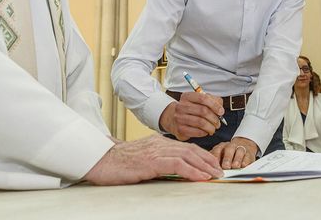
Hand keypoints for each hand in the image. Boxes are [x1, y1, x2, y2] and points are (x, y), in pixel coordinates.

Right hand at [83, 134, 222, 184]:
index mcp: (158, 143)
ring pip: (188, 156)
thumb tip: (173, 169)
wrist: (101, 160)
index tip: (213, 164)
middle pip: (191, 150)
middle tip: (220, 170)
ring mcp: (156, 151)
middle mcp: (160, 144)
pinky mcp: (152, 162)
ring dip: (205, 166)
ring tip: (215, 174)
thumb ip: (157, 160)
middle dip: (208, 160)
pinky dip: (192, 170)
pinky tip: (201, 176)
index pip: (186, 147)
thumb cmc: (119, 162)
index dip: (202, 155)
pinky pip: (177, 165)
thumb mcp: (142, 158)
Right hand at [159, 91, 223, 140]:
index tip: (221, 112)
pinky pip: (197, 132)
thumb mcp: (199, 101)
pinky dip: (204, 132)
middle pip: (203, 111)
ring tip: (213, 128)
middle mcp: (181, 106)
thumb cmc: (190, 109)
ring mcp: (179, 118)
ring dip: (211, 127)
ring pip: (201, 122)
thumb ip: (212, 101)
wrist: (172, 119)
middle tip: (218, 123)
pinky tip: (205, 132)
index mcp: (187, 96)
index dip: (214, 105)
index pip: (203, 98)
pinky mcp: (180, 129)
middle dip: (214, 118)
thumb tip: (220, 108)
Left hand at [210, 137, 257, 168]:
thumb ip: (215, 163)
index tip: (214, 167)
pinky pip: (248, 156)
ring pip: (239, 151)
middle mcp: (231, 146)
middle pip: (229, 150)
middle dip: (227, 158)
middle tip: (226, 167)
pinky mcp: (249, 153)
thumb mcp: (220, 157)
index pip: (217, 151)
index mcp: (221, 147)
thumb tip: (210, 173)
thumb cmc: (228, 156)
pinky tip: (243, 166)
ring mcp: (241, 148)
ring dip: (237, 159)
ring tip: (235, 166)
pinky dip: (246, 161)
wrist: (243, 146)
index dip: (215, 158)